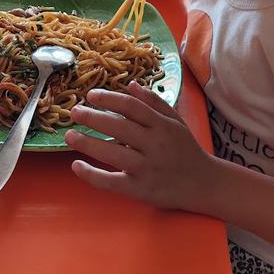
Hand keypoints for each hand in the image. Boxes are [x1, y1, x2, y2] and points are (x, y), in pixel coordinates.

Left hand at [65, 81, 213, 211]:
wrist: (204, 184)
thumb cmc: (186, 149)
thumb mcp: (175, 120)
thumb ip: (153, 102)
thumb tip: (130, 84)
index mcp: (162, 125)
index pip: (132, 107)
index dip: (110, 99)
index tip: (91, 95)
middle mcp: (154, 145)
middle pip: (119, 128)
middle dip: (93, 118)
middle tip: (74, 112)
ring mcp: (146, 169)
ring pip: (112, 154)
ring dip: (88, 144)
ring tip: (69, 136)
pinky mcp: (140, 190)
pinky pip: (111, 182)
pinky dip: (92, 175)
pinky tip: (77, 166)